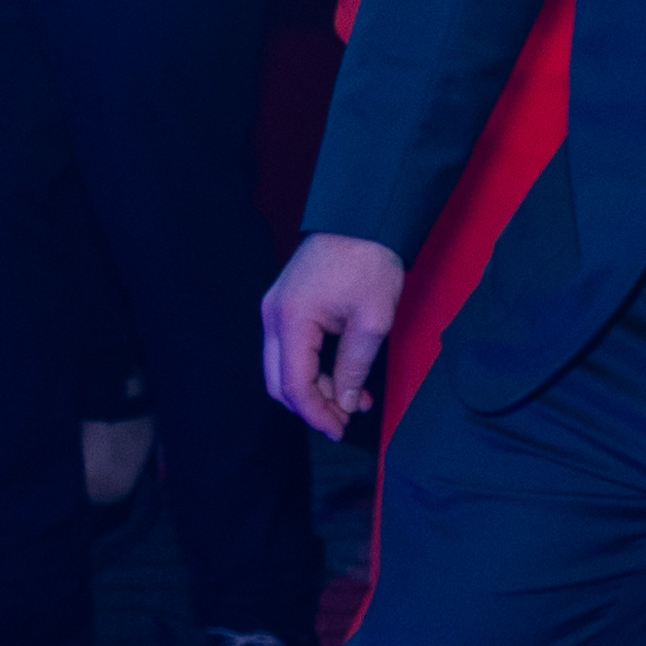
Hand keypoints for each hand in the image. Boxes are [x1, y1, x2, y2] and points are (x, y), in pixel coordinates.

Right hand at [261, 233, 404, 435]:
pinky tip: (344, 376)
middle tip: (345, 419)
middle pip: (279, 381)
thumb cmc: (371, 262)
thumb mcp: (372, 321)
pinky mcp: (286, 304)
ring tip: (356, 399)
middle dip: (312, 405)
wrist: (365, 216)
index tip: (340, 429)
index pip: (293, 385)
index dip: (316, 413)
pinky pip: (292, 348)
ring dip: (316, 387)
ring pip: (285, 367)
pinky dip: (314, 367)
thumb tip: (345, 402)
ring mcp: (275, 309)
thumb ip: (354, 367)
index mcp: (290, 321)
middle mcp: (273, 317)